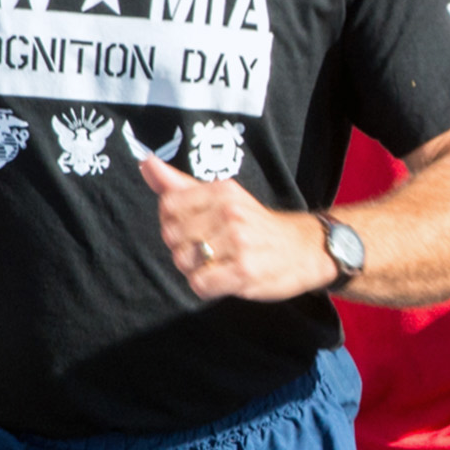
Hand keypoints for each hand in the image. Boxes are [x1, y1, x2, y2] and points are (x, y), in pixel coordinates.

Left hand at [140, 153, 333, 300]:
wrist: (304, 249)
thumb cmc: (255, 224)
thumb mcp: (222, 197)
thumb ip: (179, 183)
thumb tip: (145, 162)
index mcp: (221, 191)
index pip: (168, 205)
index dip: (172, 222)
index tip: (194, 228)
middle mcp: (229, 212)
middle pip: (172, 236)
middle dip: (183, 248)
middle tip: (209, 250)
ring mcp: (238, 242)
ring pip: (184, 262)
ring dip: (196, 269)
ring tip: (219, 264)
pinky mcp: (244, 271)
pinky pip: (200, 284)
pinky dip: (207, 287)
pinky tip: (224, 279)